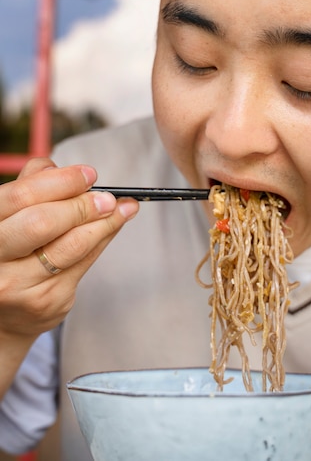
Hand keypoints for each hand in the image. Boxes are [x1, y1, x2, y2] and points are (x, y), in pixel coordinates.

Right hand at [0, 157, 138, 391]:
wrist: (2, 316)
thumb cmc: (9, 252)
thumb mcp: (9, 216)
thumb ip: (31, 187)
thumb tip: (64, 169)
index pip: (21, 196)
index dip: (60, 181)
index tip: (89, 174)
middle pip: (43, 222)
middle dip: (83, 204)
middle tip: (109, 196)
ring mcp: (19, 285)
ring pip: (71, 245)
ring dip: (105, 222)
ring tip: (123, 208)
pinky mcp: (47, 301)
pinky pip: (84, 263)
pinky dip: (103, 239)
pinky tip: (113, 226)